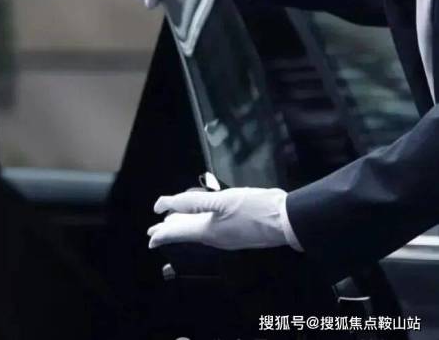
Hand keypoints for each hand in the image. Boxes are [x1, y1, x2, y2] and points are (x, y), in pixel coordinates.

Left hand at [147, 187, 300, 250]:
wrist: (288, 219)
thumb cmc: (255, 208)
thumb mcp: (221, 200)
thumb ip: (191, 202)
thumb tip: (165, 205)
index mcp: (208, 231)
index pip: (178, 234)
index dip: (162, 234)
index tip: (150, 238)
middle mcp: (215, 238)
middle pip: (186, 234)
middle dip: (170, 231)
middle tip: (155, 230)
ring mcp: (227, 238)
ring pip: (198, 232)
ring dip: (183, 228)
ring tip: (172, 224)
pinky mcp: (238, 233)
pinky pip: (210, 230)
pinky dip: (198, 224)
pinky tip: (200, 218)